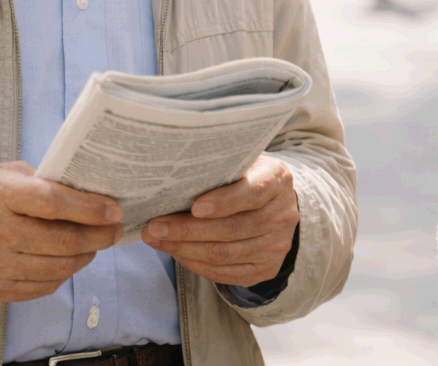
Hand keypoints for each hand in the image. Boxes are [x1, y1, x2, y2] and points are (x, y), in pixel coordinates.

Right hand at [0, 161, 123, 303]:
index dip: (91, 208)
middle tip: (114, 229)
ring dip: (85, 256)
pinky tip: (70, 260)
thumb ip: (41, 180)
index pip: (54, 203)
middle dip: (99, 236)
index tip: (115, 209)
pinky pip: (42, 286)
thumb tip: (87, 190)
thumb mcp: (1, 173)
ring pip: (58, 267)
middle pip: (62, 241)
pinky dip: (63, 274)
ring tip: (95, 244)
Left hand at [142, 155, 298, 286]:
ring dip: (184, 249)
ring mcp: (276, 245)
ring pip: (224, 254)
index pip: (252, 193)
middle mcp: (282, 215)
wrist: (278, 206)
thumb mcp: (244, 164)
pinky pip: (225, 273)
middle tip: (155, 227)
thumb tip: (175, 181)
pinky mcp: (265, 269)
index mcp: (277, 181)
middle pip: (231, 228)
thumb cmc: (249, 179)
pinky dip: (196, 264)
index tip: (194, 207)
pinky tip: (176, 253)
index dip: (224, 201)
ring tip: (157, 240)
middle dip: (188, 230)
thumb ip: (221, 170)